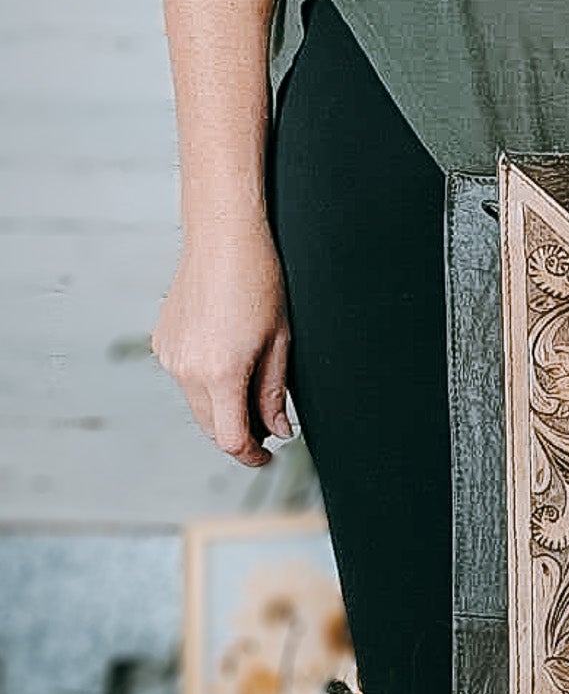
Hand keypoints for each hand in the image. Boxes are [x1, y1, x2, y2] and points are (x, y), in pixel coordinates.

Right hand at [152, 212, 293, 467]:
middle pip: (212, 428)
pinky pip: (185, 379)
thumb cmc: (258, 280)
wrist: (223, 237)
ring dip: (222, 407)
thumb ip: (274, 393)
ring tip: (250, 383)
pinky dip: (205, 383)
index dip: (252, 455)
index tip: (266, 456)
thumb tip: (277, 430)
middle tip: (267, 426)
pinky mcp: (163, 342)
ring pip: (197, 405)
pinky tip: (226, 357)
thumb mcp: (279, 342)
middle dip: (239, 434)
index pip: (232, 439)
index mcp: (220, 373)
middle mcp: (187, 369)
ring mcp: (170, 356)